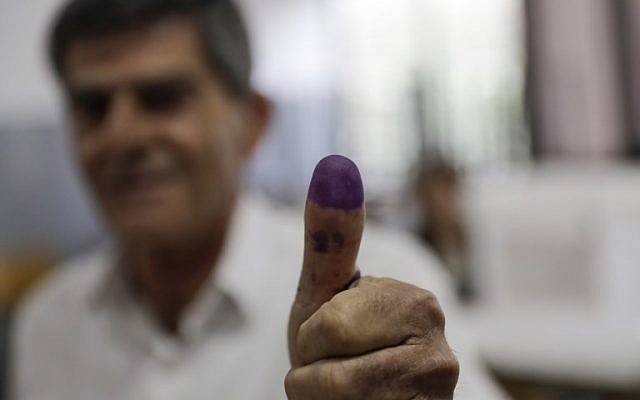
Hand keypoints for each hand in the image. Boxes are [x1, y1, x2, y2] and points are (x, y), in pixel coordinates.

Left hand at [286, 155, 458, 399]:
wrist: (353, 399)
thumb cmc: (337, 344)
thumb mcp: (324, 292)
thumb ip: (330, 236)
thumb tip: (336, 164)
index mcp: (417, 304)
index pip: (329, 328)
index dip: (313, 341)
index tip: (335, 341)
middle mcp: (441, 352)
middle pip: (334, 370)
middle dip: (317, 373)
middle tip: (340, 369)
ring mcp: (436, 396)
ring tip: (350, 396)